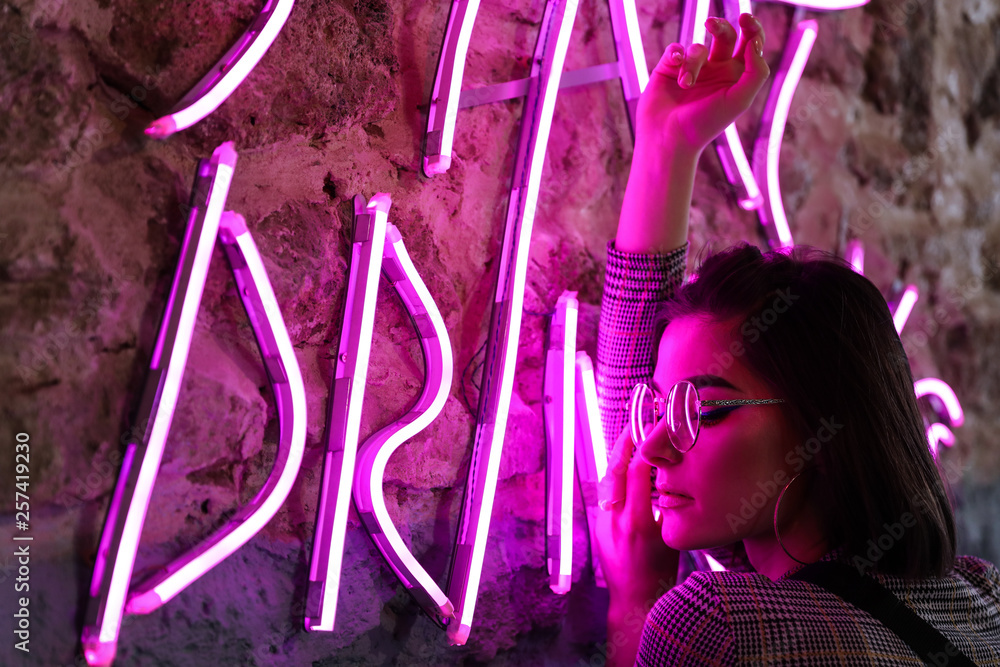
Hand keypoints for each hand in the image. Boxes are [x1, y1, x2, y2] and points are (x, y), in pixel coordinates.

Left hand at [596, 427, 678, 611]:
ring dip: (617, 461)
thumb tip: (665, 478)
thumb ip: (666, 507)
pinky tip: (625, 472)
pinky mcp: (599, 527)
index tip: (650, 434)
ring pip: (607, 482)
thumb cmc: (660, 574)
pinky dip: (615, 480)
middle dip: (622, 446)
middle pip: (613, 472)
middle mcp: (615, 519)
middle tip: (633, 427)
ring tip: (629, 444)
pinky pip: (606, 496)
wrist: (635, 600)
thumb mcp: (670, 536)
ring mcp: (603, 523)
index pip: (636, 474)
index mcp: (637, 521)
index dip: (643, 450)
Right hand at [637, 13, 769, 156]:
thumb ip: (756, 71)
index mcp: (736, 77)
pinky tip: (673, 69)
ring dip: (693, 63)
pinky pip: (676, 49)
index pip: (750, 45)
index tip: (745, 19)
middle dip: (720, 26)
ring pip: (697, 47)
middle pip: (725, 36)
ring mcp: (692, 69)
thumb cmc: (705, 123)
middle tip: (711, 24)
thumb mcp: (739, 100)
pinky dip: (675, 56)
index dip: (752, 28)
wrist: (669, 138)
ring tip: (685, 85)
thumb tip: (754, 43)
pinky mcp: (669, 68)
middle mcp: (716, 71)